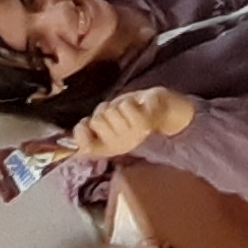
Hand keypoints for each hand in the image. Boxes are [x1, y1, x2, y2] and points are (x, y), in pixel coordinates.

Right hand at [69, 87, 195, 159]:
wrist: (173, 112)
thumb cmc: (141, 113)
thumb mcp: (116, 120)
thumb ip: (96, 126)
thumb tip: (74, 134)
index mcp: (109, 145)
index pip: (84, 145)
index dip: (80, 135)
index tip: (86, 126)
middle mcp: (118, 144)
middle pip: (96, 121)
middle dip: (105, 112)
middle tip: (121, 115)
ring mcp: (132, 136)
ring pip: (110, 113)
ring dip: (119, 107)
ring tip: (133, 111)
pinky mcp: (144, 125)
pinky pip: (125, 108)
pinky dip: (131, 103)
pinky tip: (140, 108)